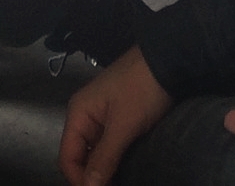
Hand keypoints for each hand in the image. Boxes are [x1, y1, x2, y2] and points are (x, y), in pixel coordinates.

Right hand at [58, 47, 170, 185]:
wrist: (167, 62)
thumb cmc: (141, 90)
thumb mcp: (123, 126)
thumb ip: (104, 158)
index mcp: (78, 114)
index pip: (67, 157)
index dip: (79, 180)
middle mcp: (85, 116)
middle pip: (78, 156)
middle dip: (90, 177)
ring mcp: (102, 117)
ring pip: (94, 153)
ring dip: (103, 171)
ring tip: (118, 183)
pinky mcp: (118, 119)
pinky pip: (108, 146)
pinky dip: (113, 161)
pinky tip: (124, 171)